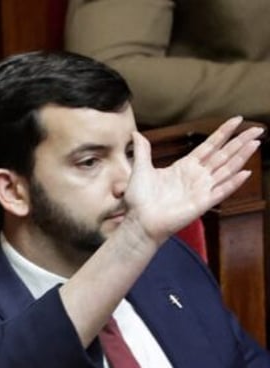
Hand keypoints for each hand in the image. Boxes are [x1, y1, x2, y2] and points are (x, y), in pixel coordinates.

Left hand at [124, 116, 261, 245]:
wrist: (139, 221)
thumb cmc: (140, 199)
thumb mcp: (141, 169)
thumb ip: (143, 151)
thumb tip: (136, 134)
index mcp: (185, 166)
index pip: (209, 146)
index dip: (223, 133)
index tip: (237, 119)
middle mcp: (197, 176)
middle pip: (224, 155)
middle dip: (240, 141)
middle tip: (258, 129)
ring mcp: (201, 189)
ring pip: (226, 169)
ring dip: (242, 157)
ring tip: (256, 143)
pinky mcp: (202, 203)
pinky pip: (221, 191)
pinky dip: (233, 182)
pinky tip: (246, 172)